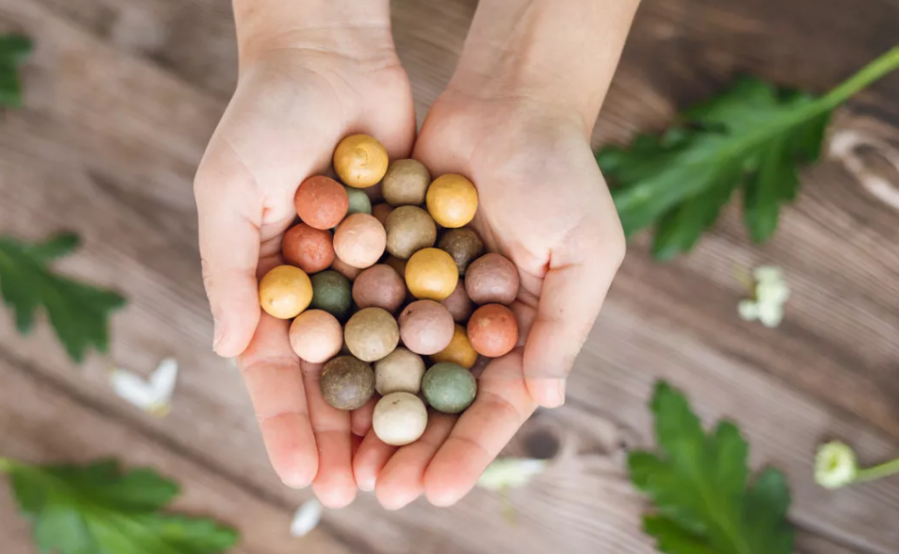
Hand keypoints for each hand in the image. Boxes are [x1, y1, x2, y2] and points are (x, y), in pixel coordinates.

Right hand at [194, 2, 414, 507]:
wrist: (330, 53)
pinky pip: (420, 308)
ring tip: (407, 461)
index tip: (306, 477)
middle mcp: (317, 289)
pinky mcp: (409, 247)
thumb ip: (230, 273)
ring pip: (381, 356)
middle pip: (333, 379)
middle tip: (364, 490)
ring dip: (392, 409)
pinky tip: (450, 394)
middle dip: (343, 435)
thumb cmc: (263, 119)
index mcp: (266, 286)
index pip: (276, 373)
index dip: (288, 427)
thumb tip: (232, 354)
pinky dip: (432, 350)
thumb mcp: (229, 193)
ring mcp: (365, 272)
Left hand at [353, 90, 625, 507]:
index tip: (437, 491)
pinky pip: (363, 310)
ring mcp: (427, 293)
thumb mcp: (583, 249)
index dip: (467, 451)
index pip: (494, 406)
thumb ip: (564, 324)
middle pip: (435, 400)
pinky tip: (315, 384)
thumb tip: (546, 400)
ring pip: (392, 368)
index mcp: (523, 330)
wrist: (509, 95)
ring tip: (341, 458)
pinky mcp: (389, 259)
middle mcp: (470, 322)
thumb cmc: (561, 171)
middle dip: (408, 448)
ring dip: (368, 414)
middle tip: (376, 491)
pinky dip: (342, 347)